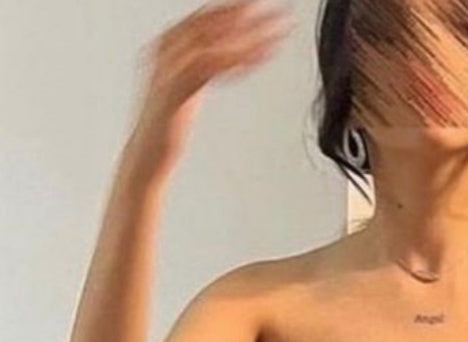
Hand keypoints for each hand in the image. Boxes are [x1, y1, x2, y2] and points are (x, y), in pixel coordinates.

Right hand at [123, 0, 293, 186]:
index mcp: (167, 44)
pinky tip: (261, 57)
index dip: (233, 9)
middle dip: (245, 14)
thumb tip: (229, 57)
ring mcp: (168, 67)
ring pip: (214, 40)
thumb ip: (203, 68)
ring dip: (250, 34)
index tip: (259, 4)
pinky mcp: (175, 88)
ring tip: (277, 30)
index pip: (205, 18)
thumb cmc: (167, 126)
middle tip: (276, 11)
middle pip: (211, 22)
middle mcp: (166, 49)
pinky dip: (238, 59)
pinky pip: (211, 65)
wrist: (146, 156)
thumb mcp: (188, 88)